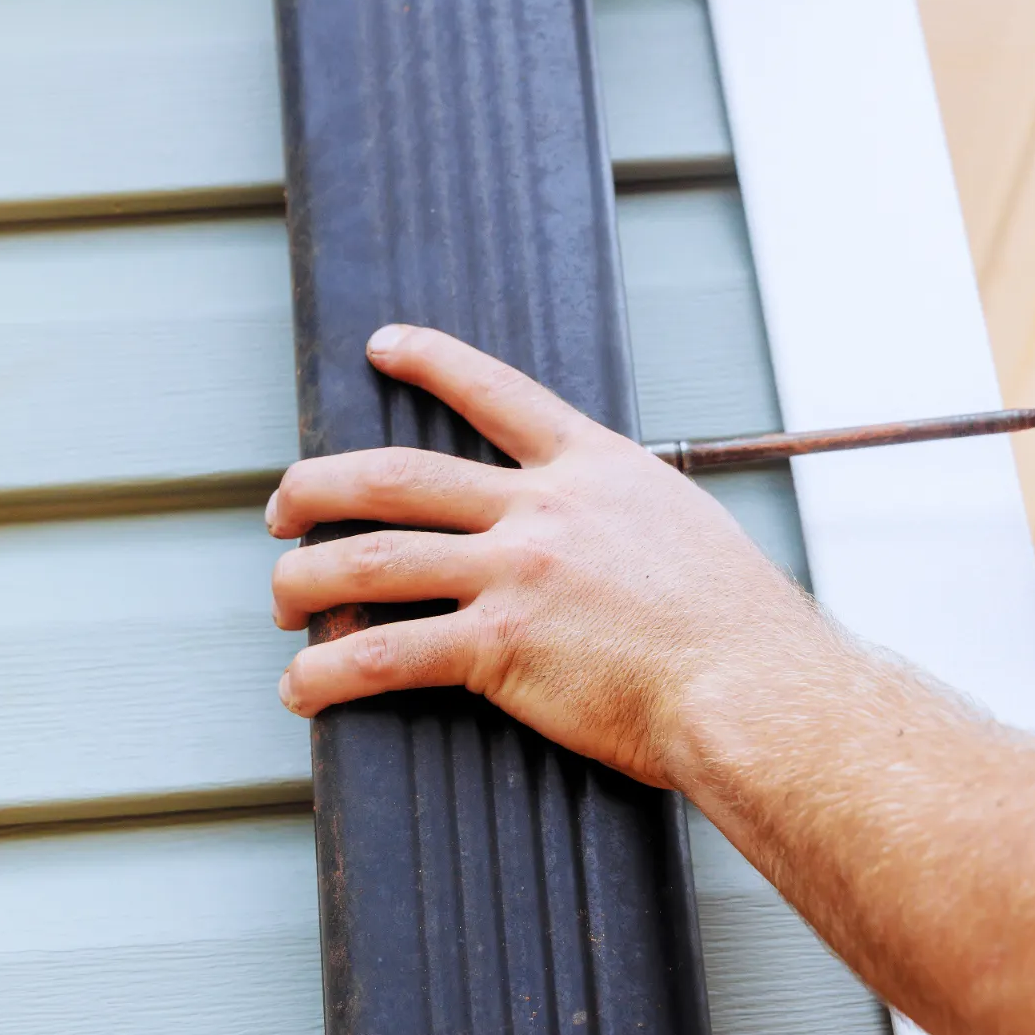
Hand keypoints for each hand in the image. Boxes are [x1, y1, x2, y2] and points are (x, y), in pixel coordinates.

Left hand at [267, 324, 830, 786]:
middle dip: (317, 488)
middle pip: (394, 476)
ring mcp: (515, 575)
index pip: (495, 393)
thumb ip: (625, 518)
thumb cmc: (738, 629)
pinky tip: (303, 689)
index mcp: (592, 469)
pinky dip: (330, 675)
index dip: (430, 361)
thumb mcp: (684, 531)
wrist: (753, 686)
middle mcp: (542, 510)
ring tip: (281, 603)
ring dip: (305, 581)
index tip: (382, 344)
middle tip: (281, 509)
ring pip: (372, 559)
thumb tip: (608, 538)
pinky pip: (386, 654)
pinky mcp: (499, 647)